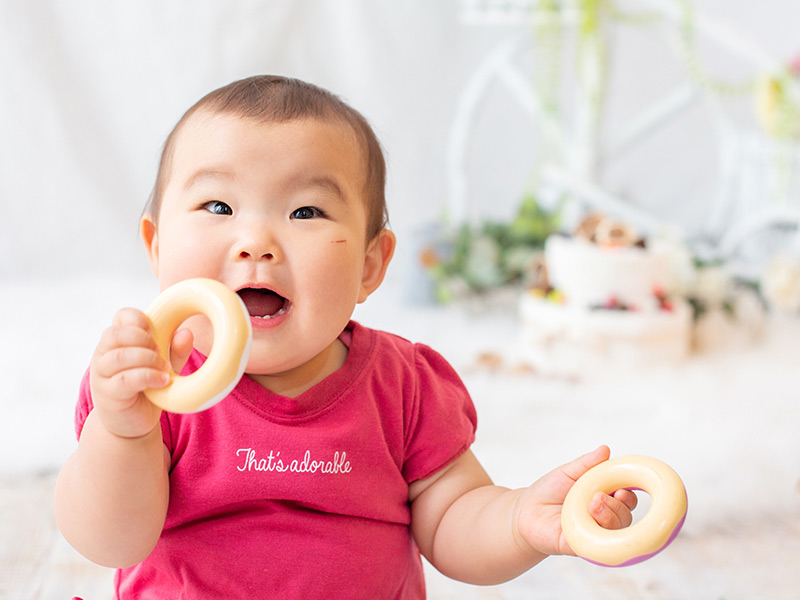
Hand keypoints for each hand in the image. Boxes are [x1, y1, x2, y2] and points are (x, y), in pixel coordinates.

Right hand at [90, 307, 193, 438]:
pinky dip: (147, 377)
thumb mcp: (164, 366)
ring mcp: (102, 375)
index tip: (156, 332)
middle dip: (142, 339)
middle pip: (114, 333)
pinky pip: (124, 379)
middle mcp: (104, 354)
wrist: (132, 424)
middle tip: (160, 353)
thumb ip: (176, 350)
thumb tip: (187, 333)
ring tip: (164, 369)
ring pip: (118, 356)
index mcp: (118, 341)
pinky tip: (162, 381)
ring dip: (147, 359)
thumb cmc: (147, 388)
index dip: (139, 319)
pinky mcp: (108, 394)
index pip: (121, 316)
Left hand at [514, 446, 637, 557]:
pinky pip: (601, 548)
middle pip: (626, 515)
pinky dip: (601, 537)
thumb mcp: (567, 472)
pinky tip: (591, 524)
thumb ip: (586, 463)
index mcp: (604, 497)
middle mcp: (604, 517)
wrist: (525, 511)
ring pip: (616, 531)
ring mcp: (595, 533)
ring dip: (609, 517)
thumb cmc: (548, 491)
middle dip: (618, 506)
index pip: (627, 498)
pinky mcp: (583, 547)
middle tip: (598, 497)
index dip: (629, 494)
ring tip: (592, 505)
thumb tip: (604, 449)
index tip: (622, 490)